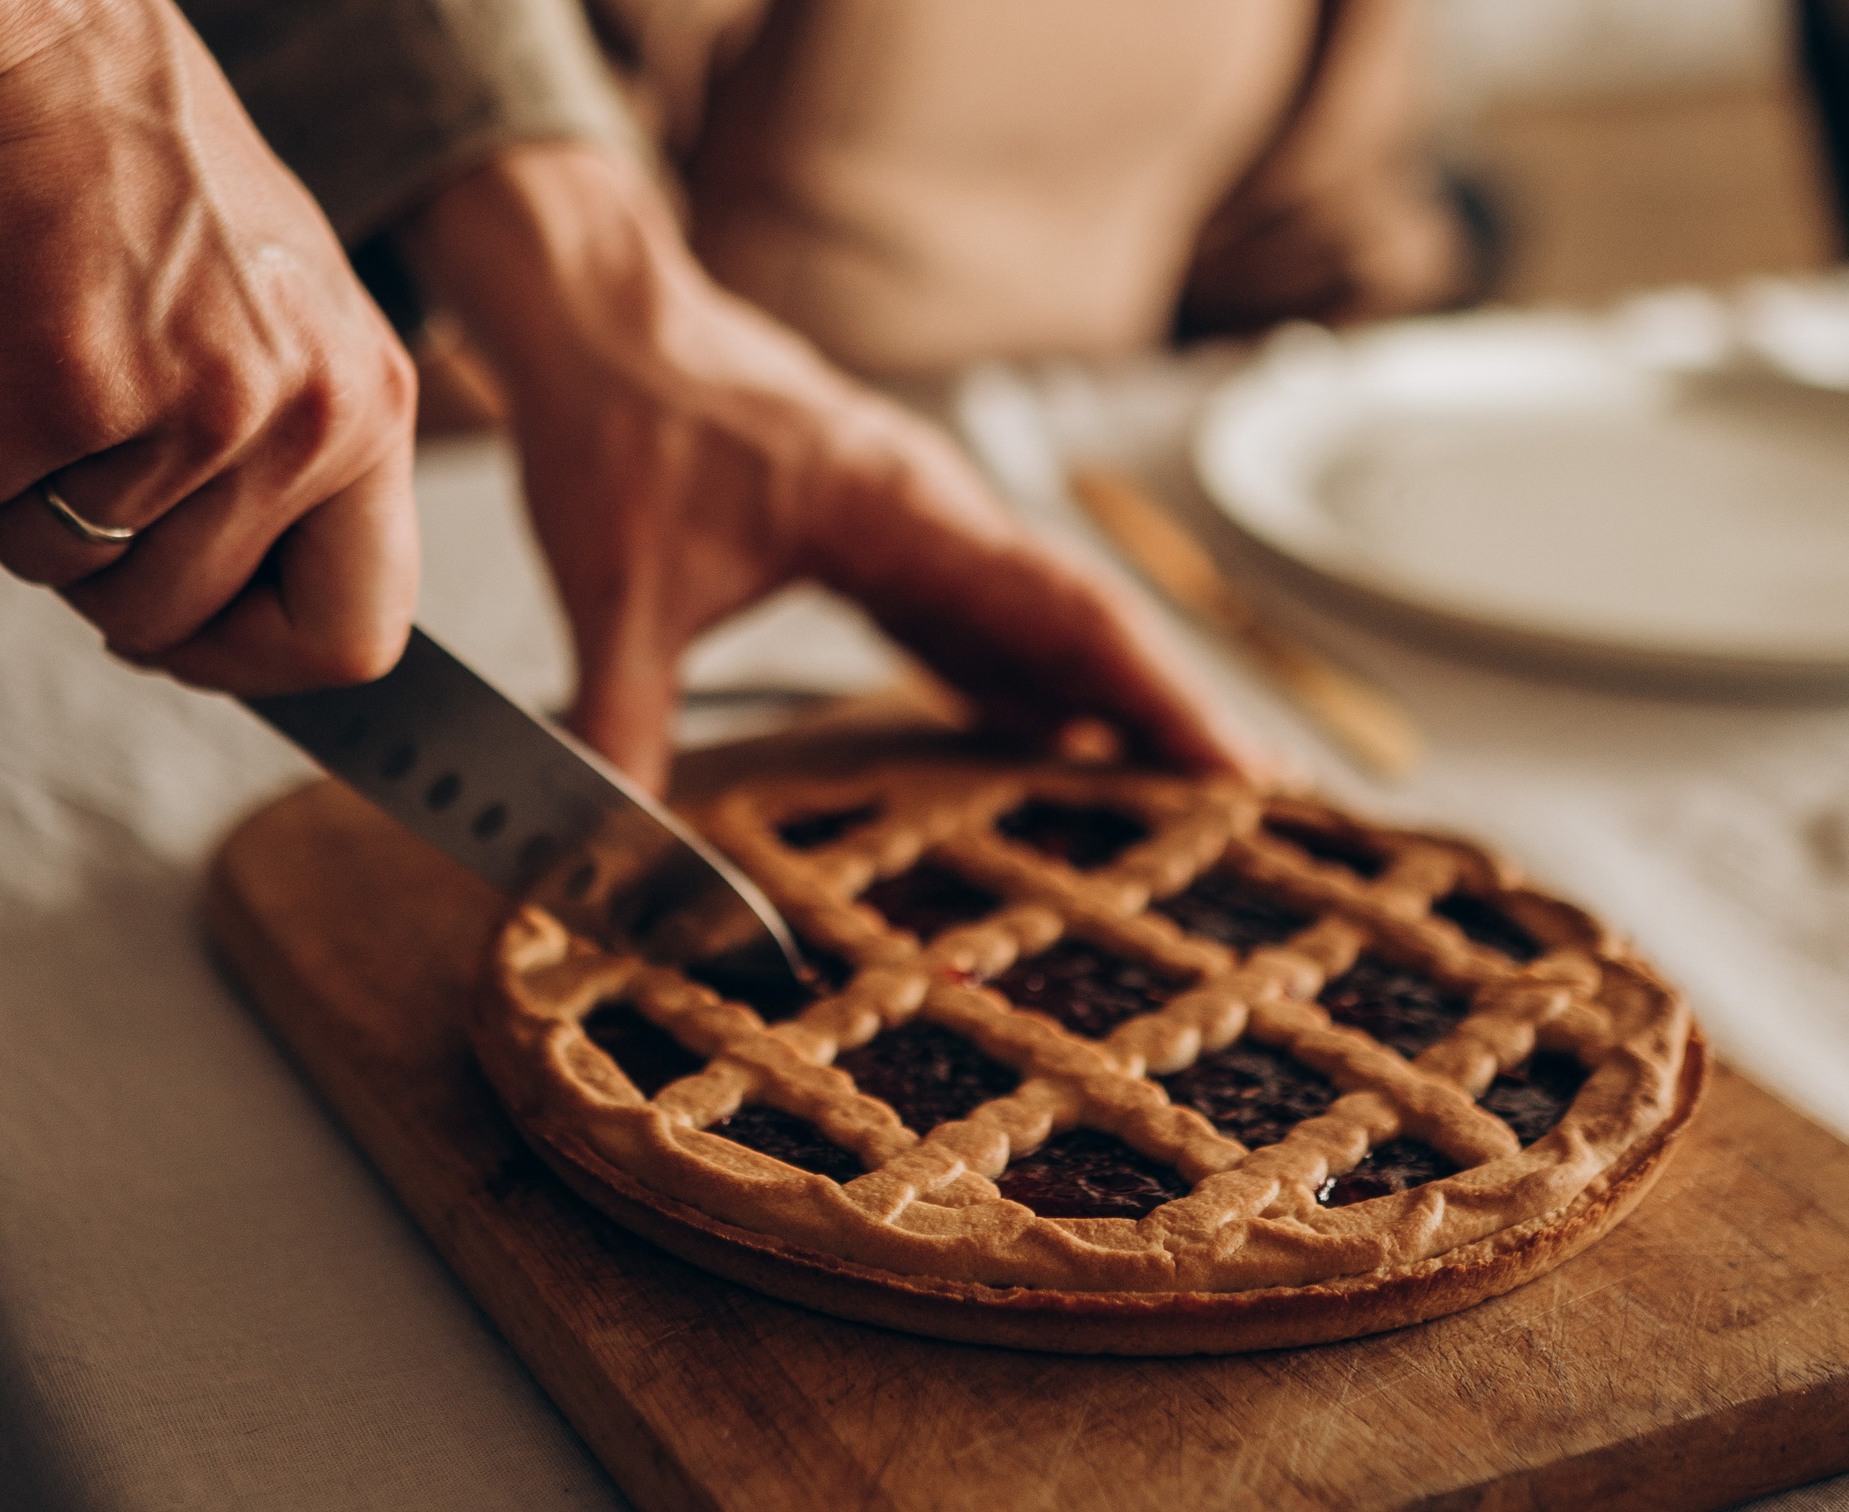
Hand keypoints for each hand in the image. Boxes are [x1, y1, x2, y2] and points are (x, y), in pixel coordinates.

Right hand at [0, 0, 418, 693]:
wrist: (12, 25)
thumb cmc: (121, 162)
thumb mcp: (269, 317)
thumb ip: (275, 460)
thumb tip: (235, 622)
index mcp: (371, 406)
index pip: (358, 636)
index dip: (251, 662)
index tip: (181, 635)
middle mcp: (303, 416)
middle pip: (168, 620)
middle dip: (80, 557)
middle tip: (44, 438)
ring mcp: (187, 409)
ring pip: (50, 565)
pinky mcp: (58, 389)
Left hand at [403, 143, 1258, 791]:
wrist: (598, 314)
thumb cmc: (618, 420)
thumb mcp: (615, 585)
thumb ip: (624, 720)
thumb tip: (612, 859)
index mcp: (902, 512)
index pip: (1068, 613)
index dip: (1157, 698)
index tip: (1234, 771)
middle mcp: (934, 513)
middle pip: (1084, 622)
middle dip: (1166, 716)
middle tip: (1249, 813)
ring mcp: (915, 520)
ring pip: (1039, 619)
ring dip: (1106, 701)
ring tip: (1177, 798)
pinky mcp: (881, 533)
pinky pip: (979, 617)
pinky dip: (1027, 681)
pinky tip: (1045, 743)